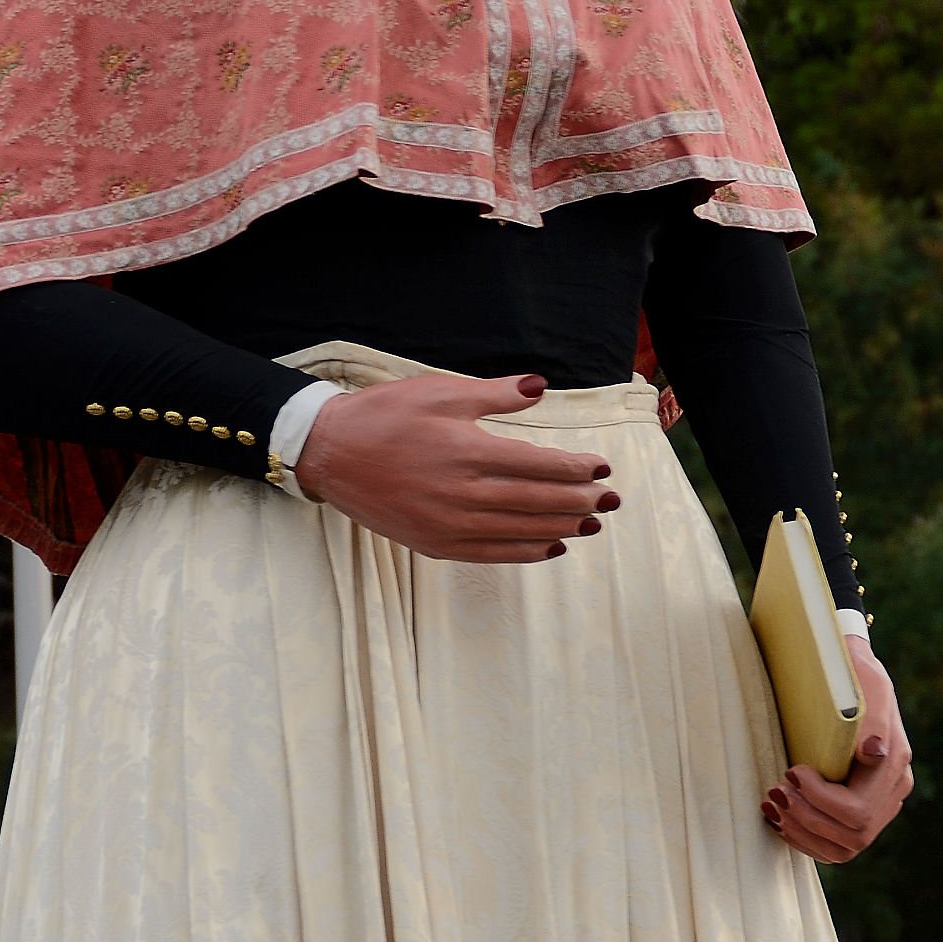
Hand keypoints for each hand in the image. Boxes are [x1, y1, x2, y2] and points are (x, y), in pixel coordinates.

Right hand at [294, 372, 619, 562]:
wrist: (330, 453)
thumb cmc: (384, 415)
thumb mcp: (440, 391)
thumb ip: (494, 394)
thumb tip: (539, 388)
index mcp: (468, 451)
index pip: (538, 465)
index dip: (576, 468)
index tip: (601, 467)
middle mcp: (463, 493)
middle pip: (537, 501)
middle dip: (580, 501)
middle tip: (612, 500)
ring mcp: (449, 524)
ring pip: (521, 530)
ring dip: (562, 527)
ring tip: (591, 524)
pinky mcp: (435, 544)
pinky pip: (493, 553)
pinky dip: (526, 552)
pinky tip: (552, 547)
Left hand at [759, 641, 913, 864]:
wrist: (848, 677)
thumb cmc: (853, 677)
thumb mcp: (867, 683)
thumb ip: (874, 717)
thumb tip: (873, 751)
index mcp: (895, 766)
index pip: (859, 808)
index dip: (820, 800)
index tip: (792, 771)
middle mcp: (892, 793)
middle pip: (853, 835)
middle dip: (806, 818)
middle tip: (775, 791)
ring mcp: (877, 808)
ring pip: (844, 849)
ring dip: (802, 833)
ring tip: (773, 807)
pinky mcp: (858, 815)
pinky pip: (835, 847)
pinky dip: (804, 839)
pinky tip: (780, 821)